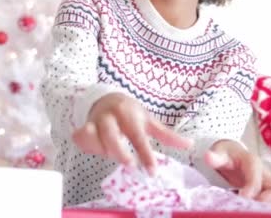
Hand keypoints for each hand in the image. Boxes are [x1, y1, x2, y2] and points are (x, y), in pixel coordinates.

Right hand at [72, 93, 192, 174]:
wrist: (105, 98)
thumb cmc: (130, 113)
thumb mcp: (148, 121)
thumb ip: (167, 135)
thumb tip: (190, 145)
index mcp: (130, 114)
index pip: (139, 137)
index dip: (145, 155)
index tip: (152, 172)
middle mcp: (111, 116)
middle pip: (112, 136)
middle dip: (119, 152)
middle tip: (130, 166)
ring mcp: (96, 121)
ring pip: (95, 137)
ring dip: (103, 150)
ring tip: (112, 154)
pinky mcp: (84, 126)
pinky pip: (81, 137)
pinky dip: (84, 143)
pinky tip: (91, 147)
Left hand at [204, 139, 270, 202]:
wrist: (232, 155)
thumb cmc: (228, 155)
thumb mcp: (220, 154)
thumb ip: (215, 157)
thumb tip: (208, 156)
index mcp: (253, 163)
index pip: (256, 179)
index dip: (251, 190)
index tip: (242, 198)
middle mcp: (264, 174)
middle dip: (265, 201)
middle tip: (248, 207)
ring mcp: (267, 183)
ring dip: (265, 205)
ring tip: (248, 208)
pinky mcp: (266, 192)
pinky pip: (270, 202)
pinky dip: (262, 207)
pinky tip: (247, 207)